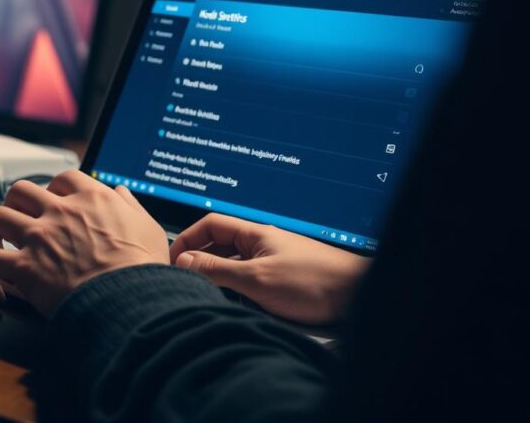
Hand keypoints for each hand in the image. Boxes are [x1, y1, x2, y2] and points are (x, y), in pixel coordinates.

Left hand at [0, 170, 169, 316]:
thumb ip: (131, 206)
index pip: (64, 179)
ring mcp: (39, 238)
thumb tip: (120, 192)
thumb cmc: (143, 271)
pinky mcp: (24, 268)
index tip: (54, 204)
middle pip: (21, 191)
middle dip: (16, 204)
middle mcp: (61, 212)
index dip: (54, 190)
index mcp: (92, 199)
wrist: (131, 302)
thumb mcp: (149, 229)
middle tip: (19, 221)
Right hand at [170, 214, 369, 324]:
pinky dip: (236, 289)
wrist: (357, 295)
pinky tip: (234, 304)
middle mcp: (263, 243)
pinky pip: (249, 280)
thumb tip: (183, 262)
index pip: (210, 225)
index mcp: (255, 234)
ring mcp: (273, 261)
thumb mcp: (256, 279)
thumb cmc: (315, 282)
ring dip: (219, 277)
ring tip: (205, 294)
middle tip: (183, 279)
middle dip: (199, 260)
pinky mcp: (283, 280)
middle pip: (220, 245)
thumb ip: (217, 269)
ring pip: (234, 264)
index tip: (172, 259)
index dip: (187, 238)